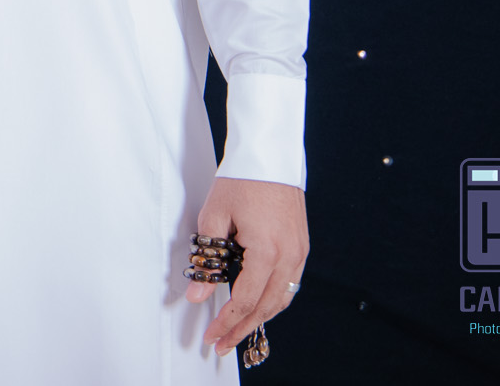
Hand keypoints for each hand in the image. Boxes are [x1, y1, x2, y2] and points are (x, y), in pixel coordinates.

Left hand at [186, 177, 308, 356]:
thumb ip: (206, 258)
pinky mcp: (301, 245)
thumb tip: (197, 293)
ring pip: (282, 299)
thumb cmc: (240, 181)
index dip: (227, 321)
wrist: (269, 156)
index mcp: (267, 250)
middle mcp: (289, 255)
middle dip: (243, 328)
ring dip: (260, 317)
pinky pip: (290, 283)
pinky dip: (274, 300)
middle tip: (222, 343)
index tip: (211, 335)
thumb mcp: (214, 217)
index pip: (245, 298)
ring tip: (238, 330)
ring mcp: (300, 251)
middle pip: (267, 306)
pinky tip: (258, 305)